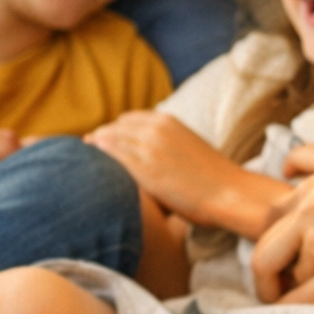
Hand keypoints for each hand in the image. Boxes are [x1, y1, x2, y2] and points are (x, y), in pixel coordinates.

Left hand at [87, 110, 260, 228]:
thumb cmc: (213, 179)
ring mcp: (148, 147)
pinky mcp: (144, 169)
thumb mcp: (188, 148)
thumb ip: (166, 145)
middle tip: (89, 155)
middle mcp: (155, 128)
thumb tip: (151, 157)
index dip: (113, 133)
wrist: (230, 193)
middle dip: (101, 140)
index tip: (103, 144)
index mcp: (167, 121)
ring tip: (82, 164)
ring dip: (95, 150)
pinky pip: (112, 158)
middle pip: (113, 129)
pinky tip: (89, 170)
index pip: (127, 120)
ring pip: (108, 140)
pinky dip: (98, 160)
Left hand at [253, 114, 313, 299]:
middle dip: (276, 242)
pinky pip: (301, 275)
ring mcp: (308, 217)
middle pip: (268, 216)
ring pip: (266, 255)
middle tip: (293, 266)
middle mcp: (309, 191)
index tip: (297, 193)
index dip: (291, 176)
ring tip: (299, 294)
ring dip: (282, 277)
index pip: (295, 161)